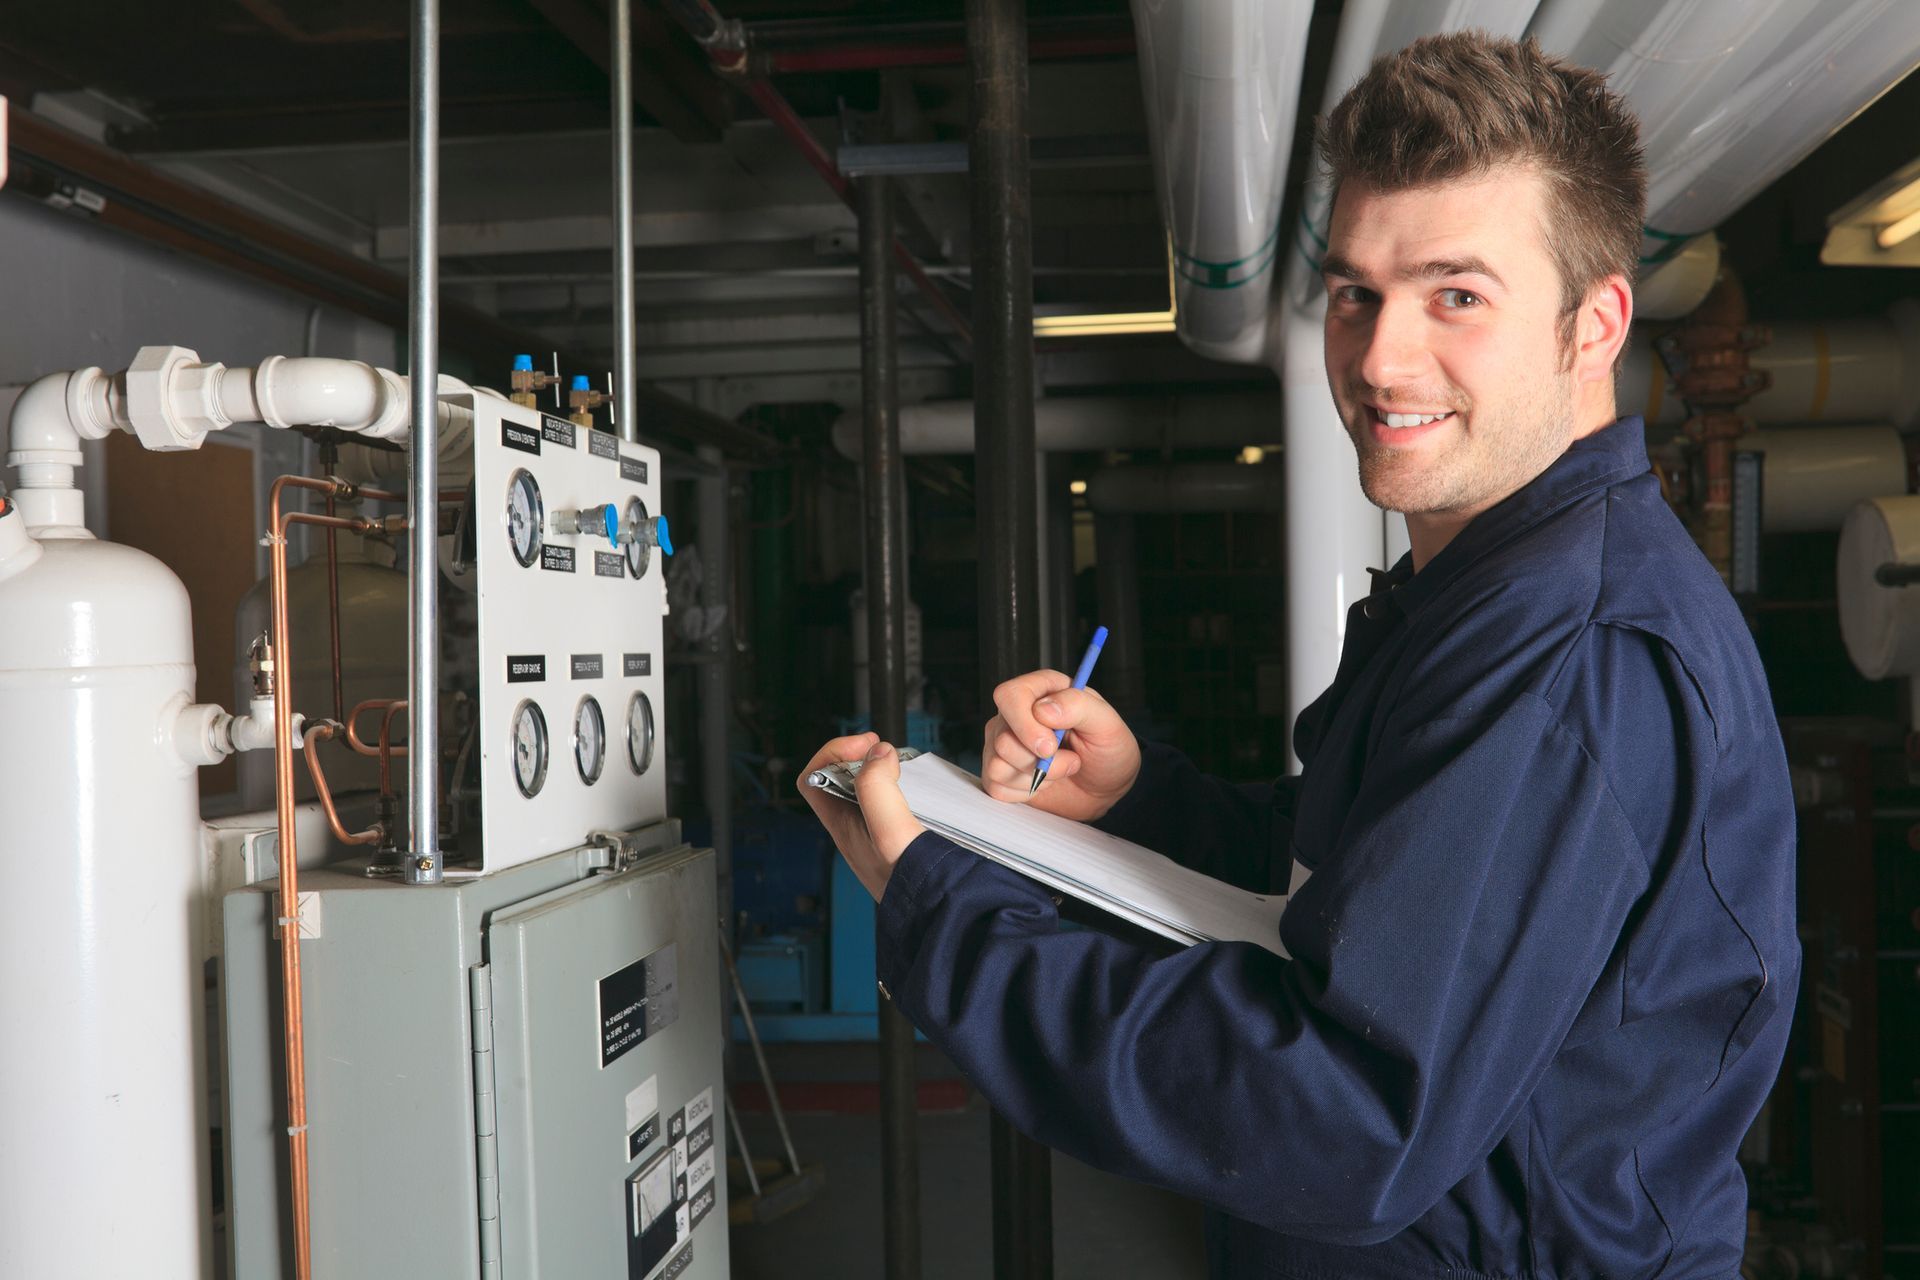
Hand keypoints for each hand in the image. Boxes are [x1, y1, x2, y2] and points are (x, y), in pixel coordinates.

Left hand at [795, 732, 926, 901]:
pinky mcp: (904, 840)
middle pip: (843, 780)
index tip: (867, 747)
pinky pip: (895, 806)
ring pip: (870, 792)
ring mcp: (880, 836)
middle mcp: (857, 831)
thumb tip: (878, 755)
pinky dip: (906, 790)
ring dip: (885, 773)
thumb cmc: (912, 885)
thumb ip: (877, 788)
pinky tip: (926, 791)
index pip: (814, 779)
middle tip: (890, 751)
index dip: (833, 753)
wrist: (944, 915)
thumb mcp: (890, 831)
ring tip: (907, 768)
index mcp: (843, 827)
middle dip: (863, 757)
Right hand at [981, 669, 1140, 821]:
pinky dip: (1027, 792)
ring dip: (1038, 777)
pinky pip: (997, 787)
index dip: (1025, 724)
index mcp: (1041, 691)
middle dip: (1038, 761)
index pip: (1009, 696)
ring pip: (997, 765)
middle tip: (1070, 762)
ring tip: (1062, 770)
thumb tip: (1042, 709)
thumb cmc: (1108, 751)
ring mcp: (1004, 743)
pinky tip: (1046, 783)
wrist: (1105, 787)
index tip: (1050, 747)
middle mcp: (1016, 714)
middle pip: (1002, 738)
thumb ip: (1079, 706)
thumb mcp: (1108, 725)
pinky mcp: (999, 773)